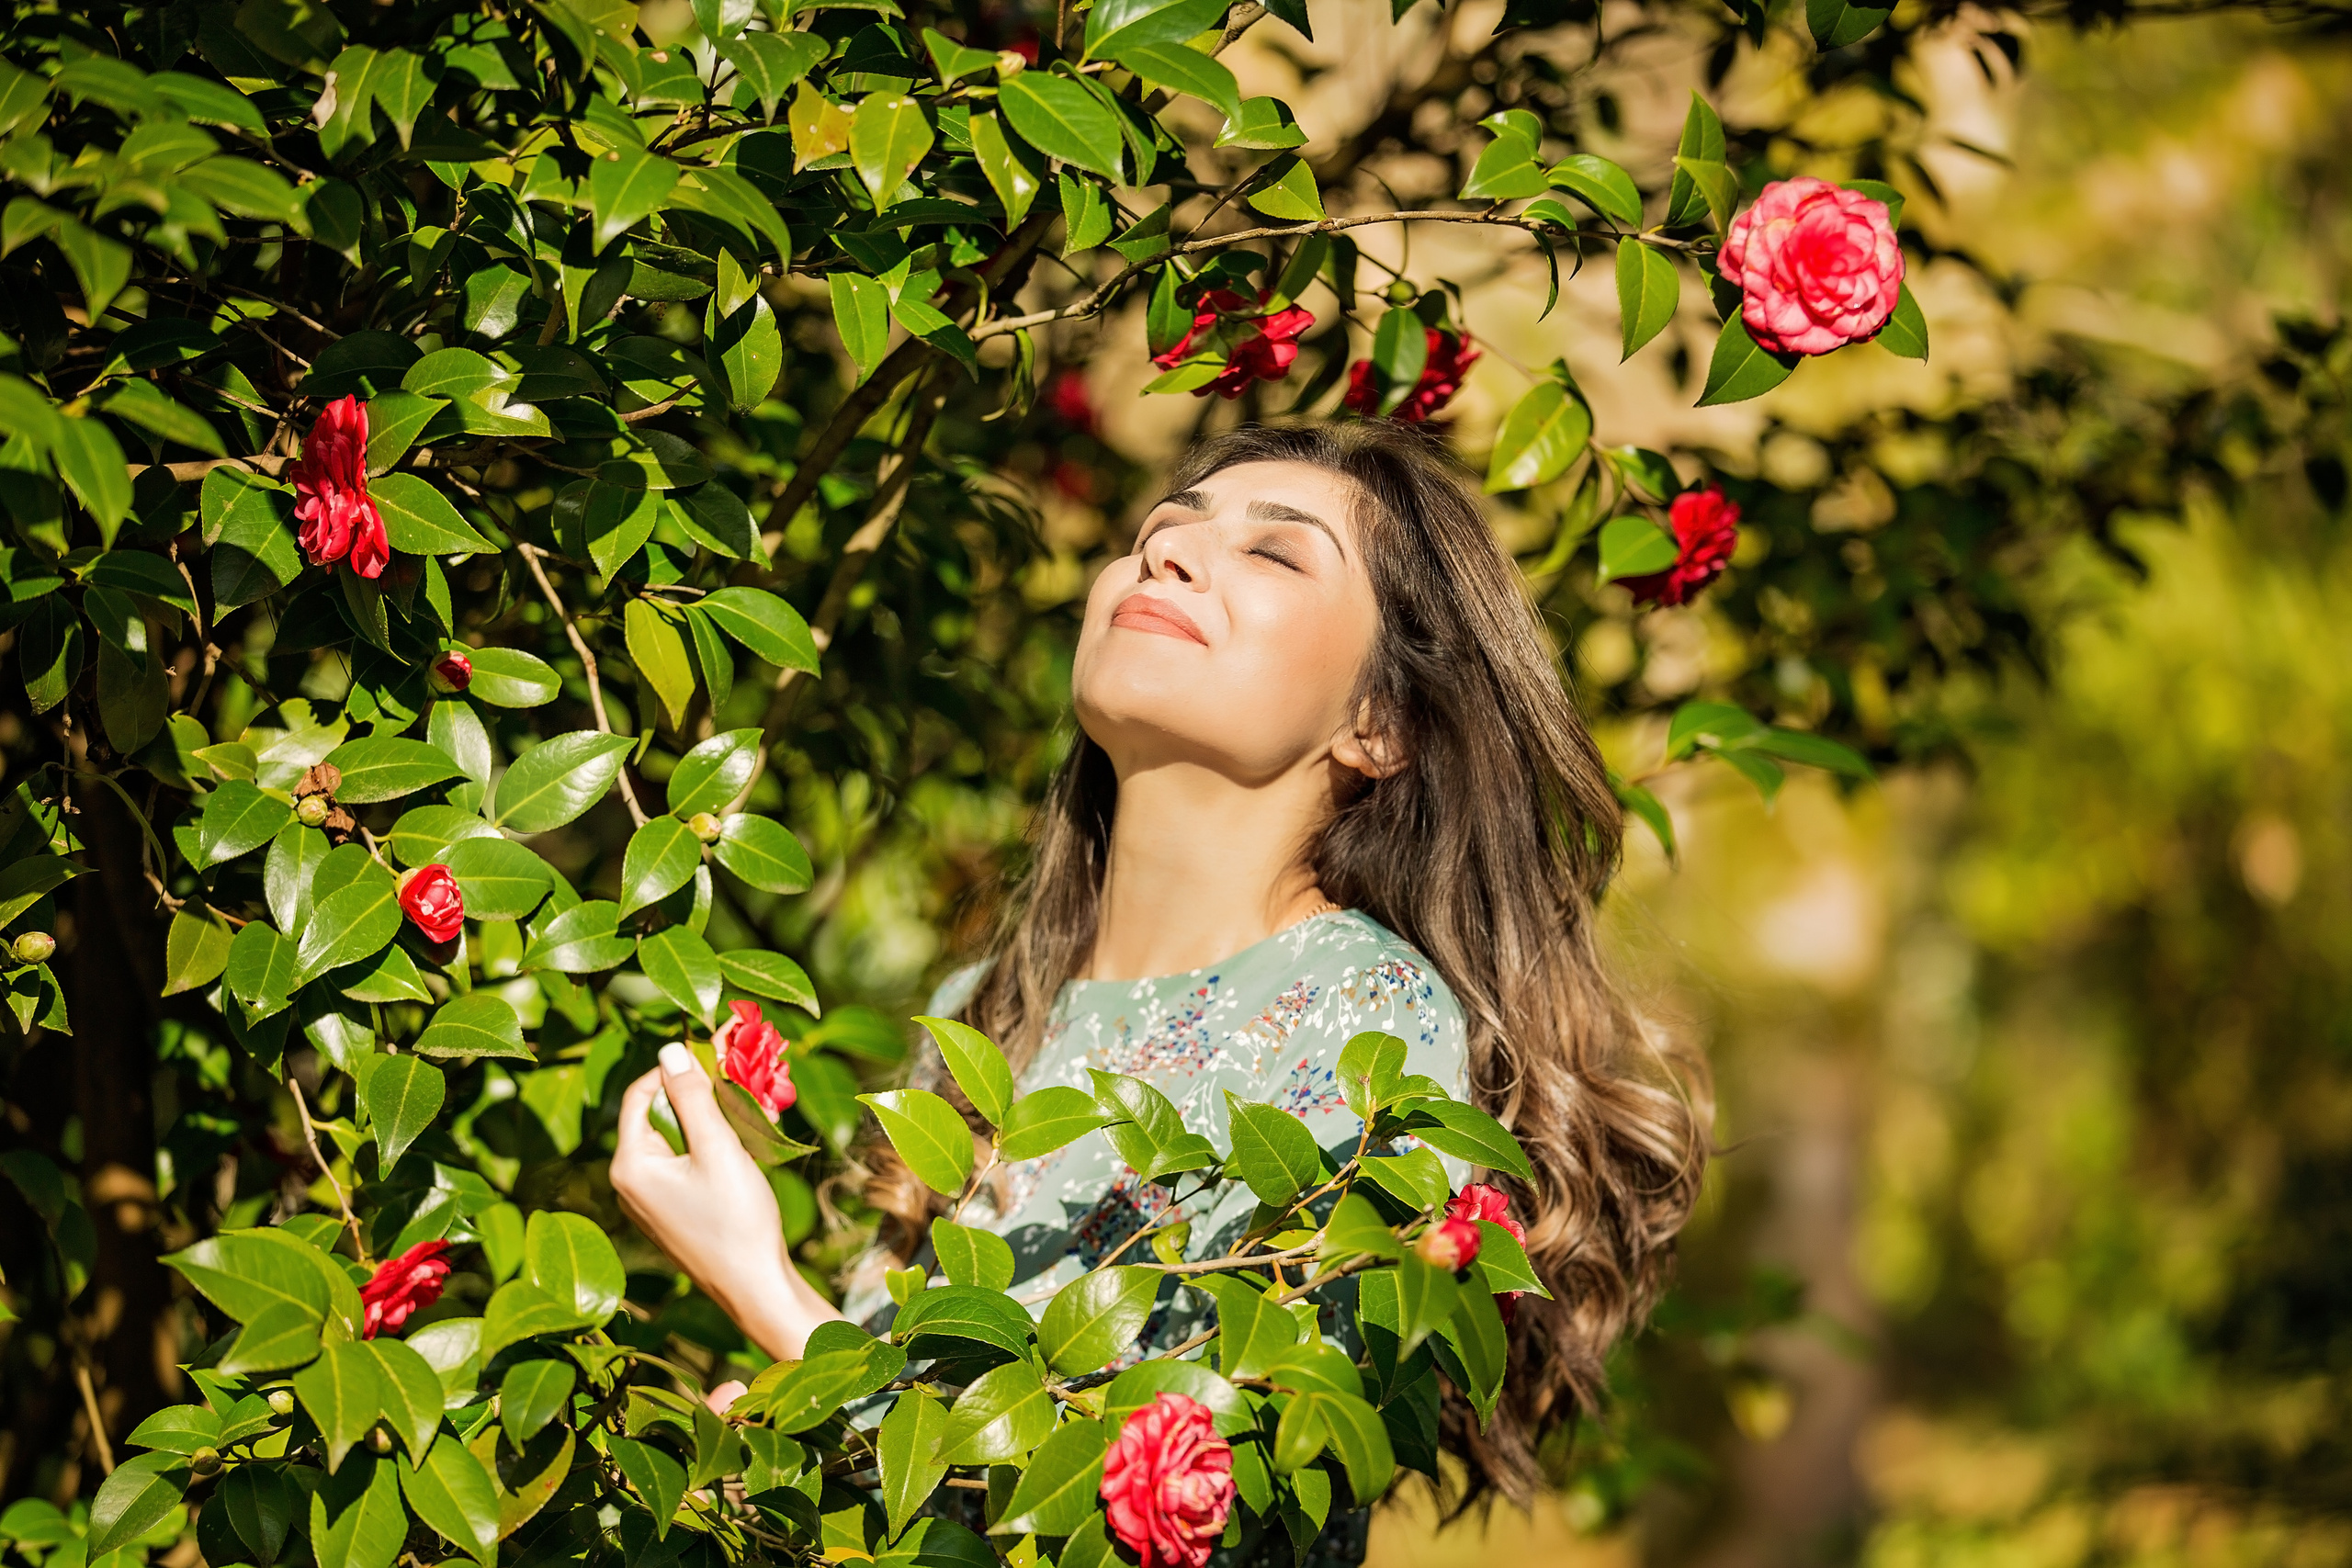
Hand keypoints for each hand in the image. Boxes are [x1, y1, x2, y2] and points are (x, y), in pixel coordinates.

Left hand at [612, 1044, 844, 1359]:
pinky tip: (747, 1151)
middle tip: (745, 1087)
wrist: (755, 1288)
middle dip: (703, 1098)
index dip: (678, 1070)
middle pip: (660, 1115)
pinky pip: (686, 1164)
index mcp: (630, 1164)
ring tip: (755, 1119)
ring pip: (678, 1139)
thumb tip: (670, 1049)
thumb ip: (693, 1097)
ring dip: (714, 1123)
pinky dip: (714, 1150)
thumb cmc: (737, 1219)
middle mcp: (630, 1181)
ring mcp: (649, 1200)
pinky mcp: (671, 1212)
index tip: (719, 1057)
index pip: (642, 1093)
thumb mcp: (719, 1149)